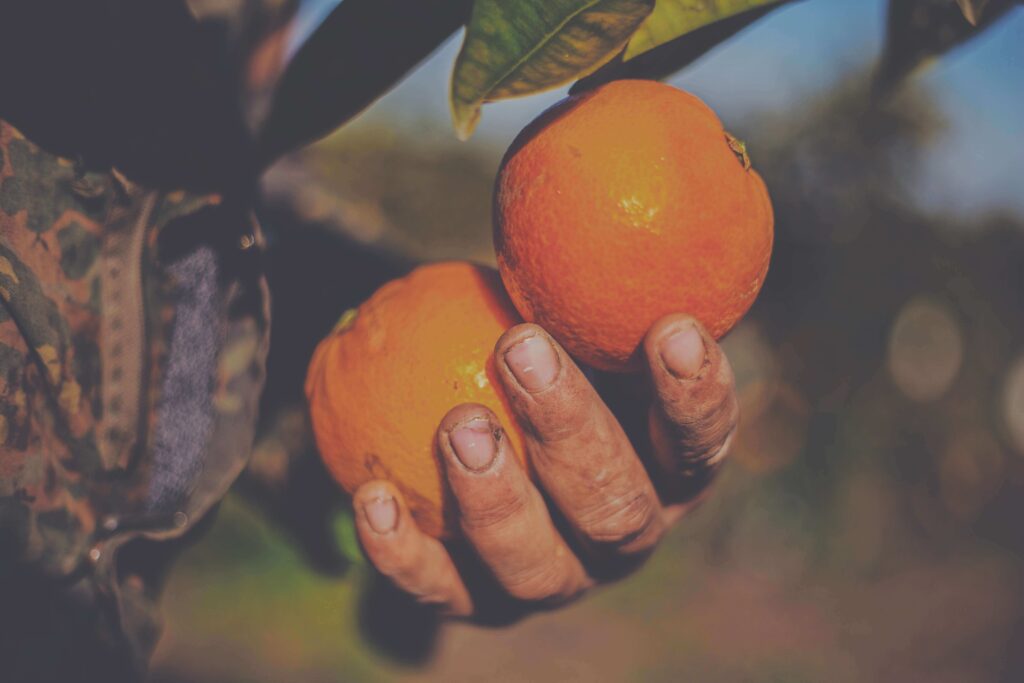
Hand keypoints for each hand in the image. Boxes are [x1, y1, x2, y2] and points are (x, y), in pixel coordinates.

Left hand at [351, 314, 737, 621]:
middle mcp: (622, 537)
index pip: (701, 443)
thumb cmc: (538, 354)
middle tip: (521, 348)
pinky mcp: (478, 605)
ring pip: (538, 565)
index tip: (670, 325)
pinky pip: (441, 591)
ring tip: (458, 425)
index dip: (696, 395)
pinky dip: (404, 551)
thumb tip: (573, 175)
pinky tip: (369, 495)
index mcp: (667, 472)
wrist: (480, 433)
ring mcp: (554, 579)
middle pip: (617, 507)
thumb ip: (580, 283)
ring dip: (497, 499)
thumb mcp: (568, 317)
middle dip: (573, 431)